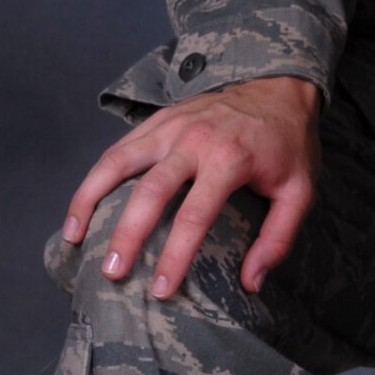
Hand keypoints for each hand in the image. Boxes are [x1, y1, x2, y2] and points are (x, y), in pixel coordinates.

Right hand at [61, 75, 320, 298]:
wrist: (281, 84)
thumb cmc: (289, 144)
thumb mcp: (300, 190)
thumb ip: (278, 238)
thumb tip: (250, 284)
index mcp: (230, 159)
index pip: (195, 215)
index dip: (175, 256)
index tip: (161, 290)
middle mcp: (195, 140)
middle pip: (150, 191)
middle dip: (126, 235)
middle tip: (111, 274)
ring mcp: (172, 126)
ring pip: (119, 162)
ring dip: (90, 199)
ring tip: (74, 238)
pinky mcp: (159, 119)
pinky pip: (119, 148)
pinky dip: (95, 176)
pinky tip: (82, 206)